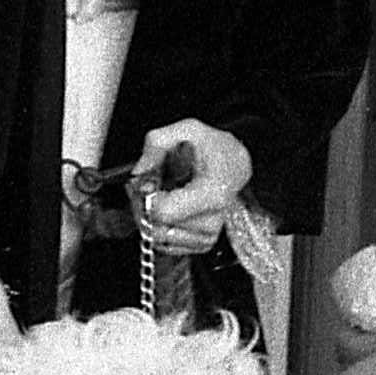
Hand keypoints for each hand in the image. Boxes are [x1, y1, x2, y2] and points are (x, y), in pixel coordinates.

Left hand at [133, 120, 252, 254]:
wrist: (236, 165)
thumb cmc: (215, 149)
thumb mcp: (187, 129)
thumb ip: (157, 143)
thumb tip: (139, 172)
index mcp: (211, 193)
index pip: (163, 212)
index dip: (146, 197)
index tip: (147, 182)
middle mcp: (212, 219)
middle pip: (158, 227)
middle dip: (143, 206)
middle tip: (149, 185)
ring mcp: (208, 234)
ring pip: (159, 237)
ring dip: (150, 217)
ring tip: (161, 194)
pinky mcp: (203, 243)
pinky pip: (167, 245)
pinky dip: (160, 226)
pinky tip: (168, 208)